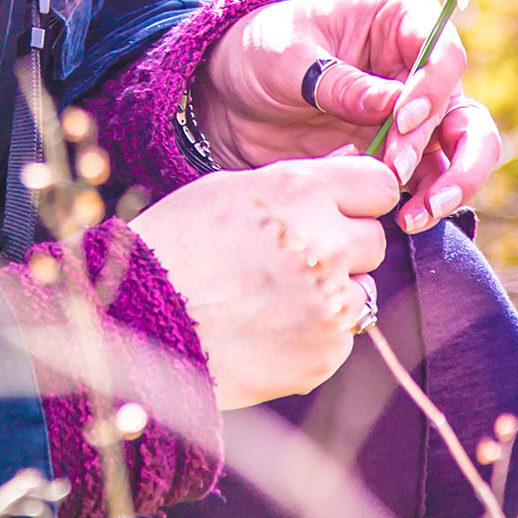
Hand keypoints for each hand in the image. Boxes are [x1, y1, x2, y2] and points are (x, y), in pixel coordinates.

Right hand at [131, 155, 397, 408]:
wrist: (138, 324)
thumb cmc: (172, 248)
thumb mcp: (228, 191)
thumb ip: (297, 181)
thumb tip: (351, 165)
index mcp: (300, 193)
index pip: (379, 185)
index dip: (359, 198)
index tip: (340, 211)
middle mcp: (325, 244)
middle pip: (373, 239)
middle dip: (343, 248)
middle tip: (291, 261)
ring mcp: (329, 303)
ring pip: (363, 290)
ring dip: (331, 292)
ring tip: (273, 298)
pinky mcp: (325, 352)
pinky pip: (341, 335)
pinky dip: (314, 333)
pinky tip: (267, 329)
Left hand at [195, 0, 501, 233]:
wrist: (232, 99)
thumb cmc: (263, 53)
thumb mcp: (287, 55)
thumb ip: (336, 80)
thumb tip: (390, 106)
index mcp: (402, 22)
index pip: (442, 53)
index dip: (432, 87)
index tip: (401, 118)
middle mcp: (422, 71)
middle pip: (465, 111)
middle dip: (446, 149)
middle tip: (398, 172)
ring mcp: (417, 117)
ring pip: (464, 153)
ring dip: (451, 186)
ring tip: (414, 216)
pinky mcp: (401, 157)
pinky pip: (432, 182)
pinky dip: (426, 204)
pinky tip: (402, 221)